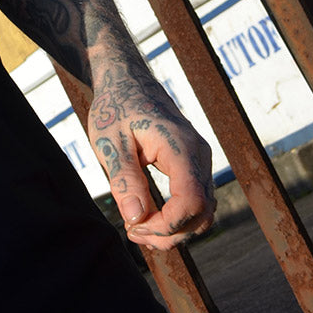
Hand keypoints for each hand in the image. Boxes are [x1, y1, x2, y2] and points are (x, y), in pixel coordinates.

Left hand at [87, 60, 215, 250]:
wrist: (126, 80)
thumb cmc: (115, 107)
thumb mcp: (110, 142)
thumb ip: (124, 178)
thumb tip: (135, 218)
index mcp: (180, 147)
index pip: (191, 201)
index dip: (166, 225)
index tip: (134, 227)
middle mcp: (199, 154)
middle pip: (201, 212)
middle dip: (169, 233)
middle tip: (132, 233)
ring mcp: (200, 159)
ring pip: (202, 210)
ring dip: (174, 228)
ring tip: (137, 227)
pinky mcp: (193, 164)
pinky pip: (195, 199)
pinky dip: (177, 215)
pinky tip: (147, 216)